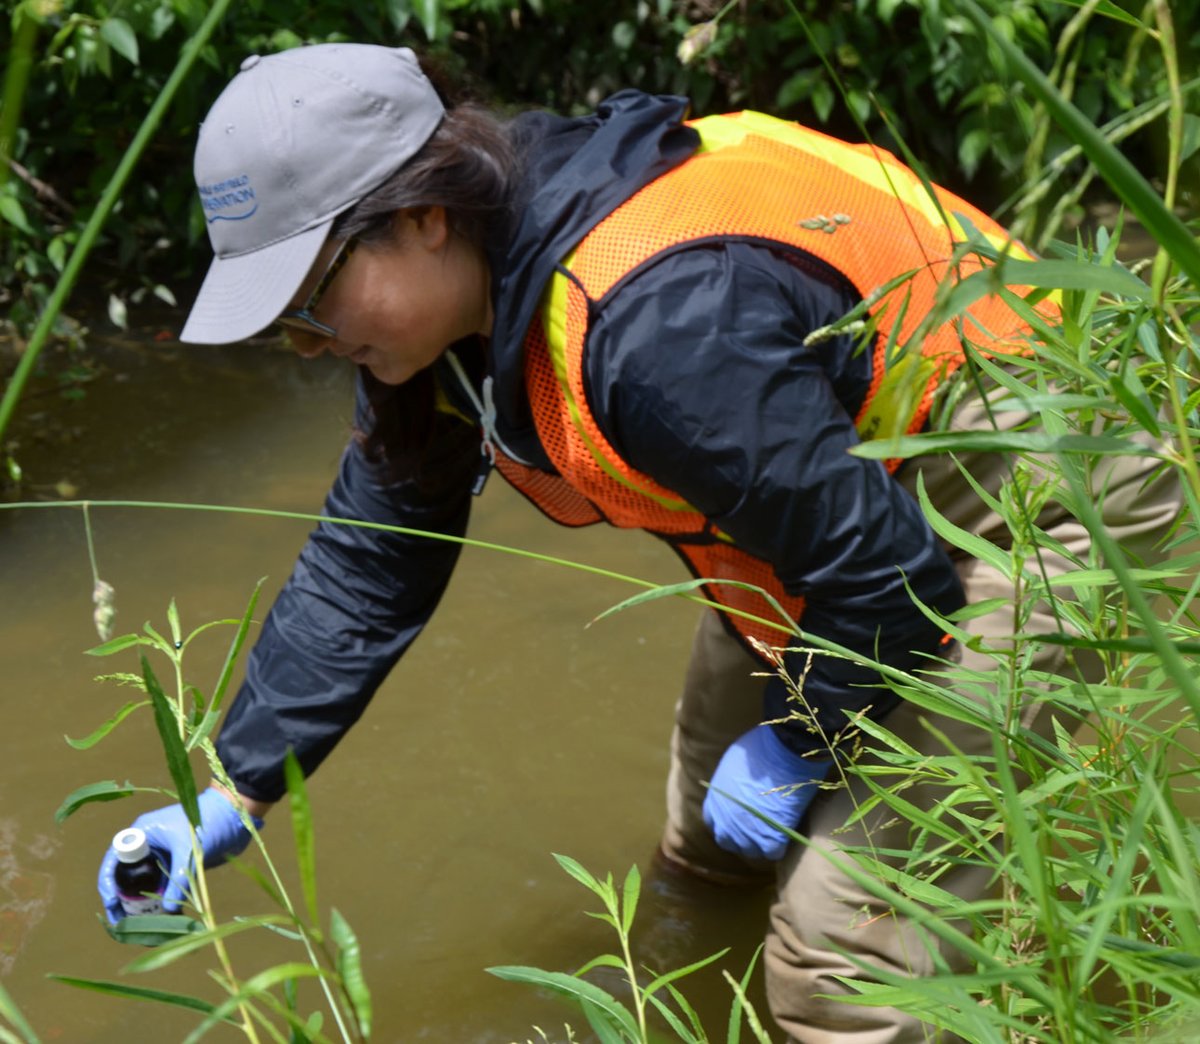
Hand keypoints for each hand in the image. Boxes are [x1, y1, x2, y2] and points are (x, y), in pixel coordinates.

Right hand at [98, 787, 262, 923]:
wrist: (237, 814)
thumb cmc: (210, 821)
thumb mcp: (191, 851)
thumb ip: (180, 880)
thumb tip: (168, 911)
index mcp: (142, 833)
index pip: (114, 861)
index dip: (109, 885)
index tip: (113, 906)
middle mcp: (148, 846)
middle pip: (127, 877)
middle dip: (125, 902)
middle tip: (125, 925)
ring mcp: (163, 857)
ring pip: (146, 886)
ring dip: (146, 906)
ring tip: (146, 930)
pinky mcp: (178, 865)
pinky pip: (165, 887)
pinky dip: (165, 902)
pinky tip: (169, 920)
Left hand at [703, 726, 831, 860]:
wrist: (783, 751)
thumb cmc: (758, 749)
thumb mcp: (731, 765)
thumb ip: (728, 784)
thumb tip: (735, 789)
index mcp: (715, 801)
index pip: (713, 822)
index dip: (726, 822)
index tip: (738, 818)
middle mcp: (725, 821)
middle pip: (728, 841)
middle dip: (741, 837)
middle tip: (758, 828)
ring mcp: (746, 832)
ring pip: (751, 851)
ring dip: (761, 843)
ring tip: (774, 831)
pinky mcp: (770, 838)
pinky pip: (773, 852)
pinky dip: (780, 845)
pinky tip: (786, 832)